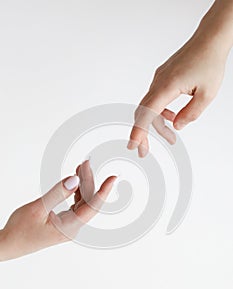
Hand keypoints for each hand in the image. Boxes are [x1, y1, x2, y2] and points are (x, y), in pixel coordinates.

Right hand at [0, 160, 115, 260]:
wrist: (8, 245)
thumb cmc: (19, 230)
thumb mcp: (38, 208)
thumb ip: (58, 193)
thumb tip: (75, 180)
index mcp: (69, 227)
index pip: (93, 207)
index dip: (104, 191)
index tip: (113, 178)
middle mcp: (73, 228)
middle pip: (88, 201)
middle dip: (89, 181)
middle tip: (86, 162)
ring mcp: (69, 226)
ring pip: (83, 202)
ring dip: (83, 185)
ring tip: (81, 167)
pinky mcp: (64, 223)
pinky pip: (76, 205)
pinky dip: (76, 192)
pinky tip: (76, 181)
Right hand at [128, 0, 232, 156]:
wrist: (209, 40)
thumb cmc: (209, 62)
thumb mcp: (207, 94)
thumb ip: (190, 114)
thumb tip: (177, 126)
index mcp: (167, 86)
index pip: (147, 112)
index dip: (138, 130)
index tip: (133, 144)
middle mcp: (158, 82)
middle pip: (143, 112)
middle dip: (143, 133)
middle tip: (144, 151)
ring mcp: (159, 79)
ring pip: (150, 107)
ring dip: (157, 124)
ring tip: (171, 137)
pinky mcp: (162, 78)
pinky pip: (155, 99)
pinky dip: (160, 112)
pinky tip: (171, 117)